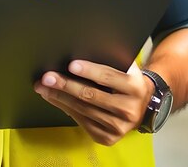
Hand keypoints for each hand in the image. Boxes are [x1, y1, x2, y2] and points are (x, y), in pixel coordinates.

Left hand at [34, 60, 153, 145]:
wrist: (143, 105)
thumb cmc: (128, 79)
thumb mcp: (127, 66)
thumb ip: (110, 59)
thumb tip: (79, 49)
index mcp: (135, 87)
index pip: (108, 77)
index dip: (88, 70)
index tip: (70, 65)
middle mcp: (128, 109)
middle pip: (92, 96)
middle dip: (66, 85)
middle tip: (47, 77)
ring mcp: (118, 127)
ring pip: (83, 110)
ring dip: (60, 98)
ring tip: (44, 87)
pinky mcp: (108, 138)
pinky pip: (83, 122)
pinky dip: (66, 109)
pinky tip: (55, 99)